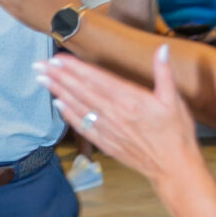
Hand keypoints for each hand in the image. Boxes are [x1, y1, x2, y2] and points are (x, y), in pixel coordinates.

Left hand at [42, 42, 203, 193]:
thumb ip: (164, 73)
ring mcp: (108, 129)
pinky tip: (58, 104)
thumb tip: (163, 49)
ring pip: (78, 106)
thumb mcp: (174, 100)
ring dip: (58, 91)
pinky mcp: (106, 143)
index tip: (58, 58)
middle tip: (39, 65)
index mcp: (130, 99)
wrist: (173, 168)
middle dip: (59, 76)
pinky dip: (69, 114)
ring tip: (42, 79)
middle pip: (81, 91)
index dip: (75, 68)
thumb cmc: (176, 133)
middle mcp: (114, 113)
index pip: (96, 79)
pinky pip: (83, 126)